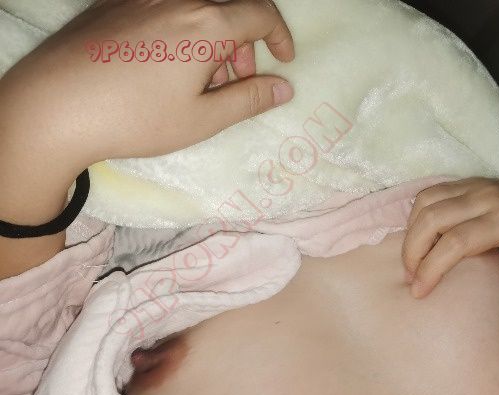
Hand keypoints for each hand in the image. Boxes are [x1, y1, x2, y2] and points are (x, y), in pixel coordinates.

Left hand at [1, 0, 294, 175]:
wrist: (55, 106)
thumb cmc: (137, 118)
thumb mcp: (203, 119)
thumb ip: (249, 100)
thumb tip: (283, 89)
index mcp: (207, 24)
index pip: (261, 13)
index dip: (280, 36)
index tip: (283, 60)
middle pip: (229, 9)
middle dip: (244, 44)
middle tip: (235, 84)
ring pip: (196, 9)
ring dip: (213, 39)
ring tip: (198, 83)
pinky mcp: (114, 4)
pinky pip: (164, 9)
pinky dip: (181, 31)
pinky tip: (163, 68)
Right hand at [401, 177, 498, 351]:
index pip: (457, 242)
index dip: (432, 267)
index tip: (419, 293)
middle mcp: (489, 197)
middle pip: (433, 218)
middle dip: (413, 250)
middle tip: (411, 279)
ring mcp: (478, 185)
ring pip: (427, 201)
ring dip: (413, 231)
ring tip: (414, 261)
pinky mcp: (470, 182)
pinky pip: (432, 194)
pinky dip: (419, 216)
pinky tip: (423, 239)